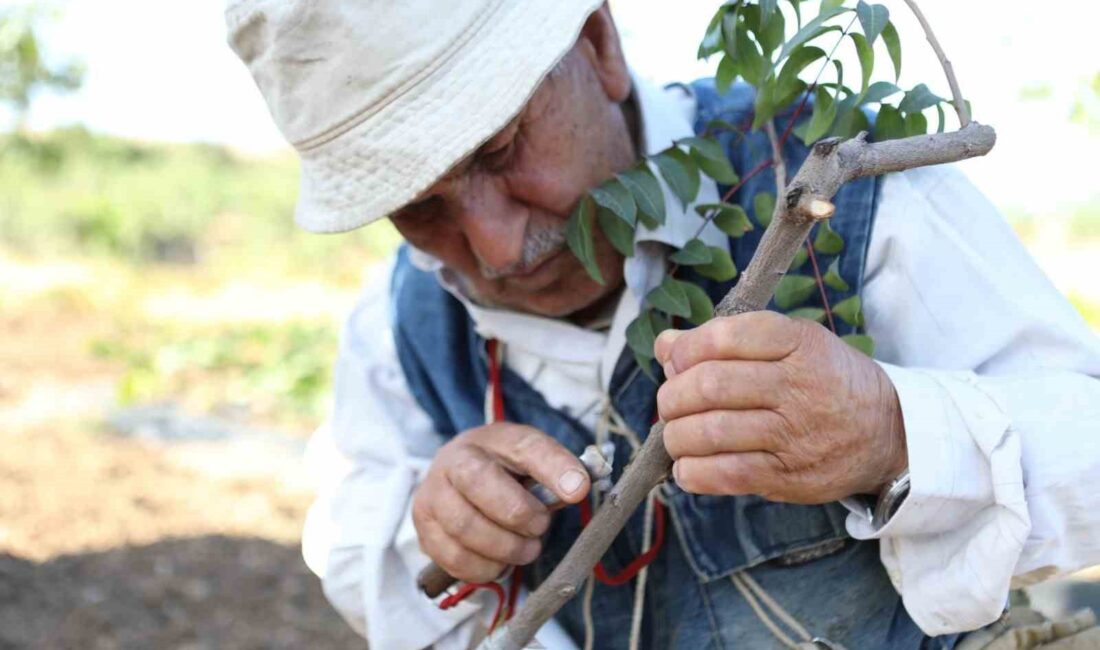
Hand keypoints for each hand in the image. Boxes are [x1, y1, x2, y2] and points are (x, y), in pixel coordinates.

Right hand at [412, 423, 590, 582]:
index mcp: (491, 438)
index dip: (554, 468)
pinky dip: (484, 567)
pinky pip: (454, 557)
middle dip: (519, 515)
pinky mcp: (423, 527)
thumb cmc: (506, 474)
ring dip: (504, 548)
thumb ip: (558, 472)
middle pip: (480, 484)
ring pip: (464, 527)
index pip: (525, 446)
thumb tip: (577, 488)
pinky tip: (499, 561)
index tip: (578, 491)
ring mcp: (432, 493)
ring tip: (524, 549)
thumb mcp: (534, 463)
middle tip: (540, 528)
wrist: (460, 479)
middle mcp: (453, 459)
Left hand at [654, 311, 906, 503]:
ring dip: (676, 436)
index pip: (725, 337)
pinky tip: (687, 467)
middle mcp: (796, 386)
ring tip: (676, 435)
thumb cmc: (826, 381)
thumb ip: (725, 341)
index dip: (686, 349)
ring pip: (712, 431)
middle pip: (709, 386)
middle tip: (670, 404)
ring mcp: (793, 434)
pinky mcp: (789, 476)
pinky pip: (728, 474)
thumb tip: (665, 345)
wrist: (888, 432)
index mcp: (797, 343)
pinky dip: (694, 472)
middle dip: (672, 396)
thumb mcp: (790, 344)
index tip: (676, 361)